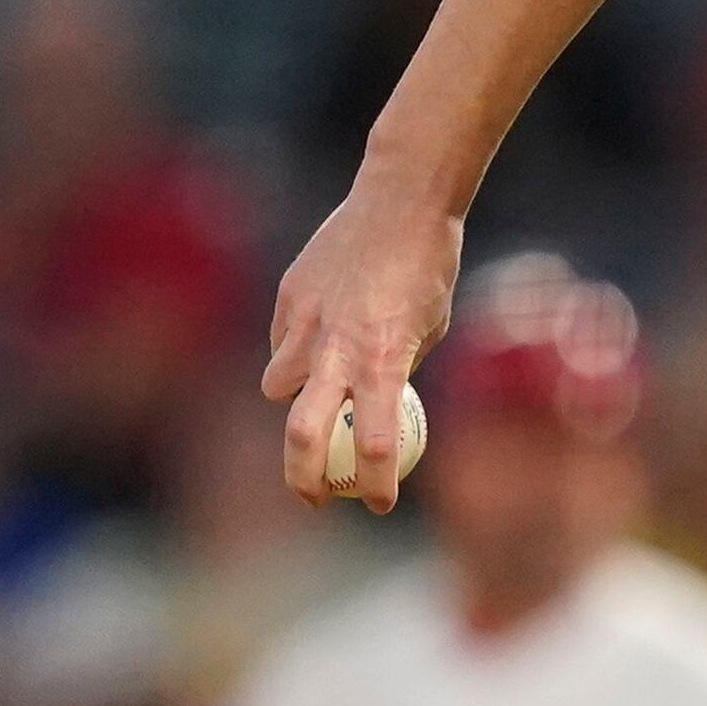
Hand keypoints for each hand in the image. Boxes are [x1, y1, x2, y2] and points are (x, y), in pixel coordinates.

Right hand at [262, 184, 466, 511]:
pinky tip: (317, 336)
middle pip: (302, 435)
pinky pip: (281, 344)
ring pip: (278, 386)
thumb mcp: (427, 330)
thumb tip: (374, 410)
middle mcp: (337, 348)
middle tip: (316, 497)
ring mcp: (305, 322)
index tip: (380, 505)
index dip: (375, 485)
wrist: (400, 200)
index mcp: (384, 361)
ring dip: (293, 401)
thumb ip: (392, 372)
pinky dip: (294, 353)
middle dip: (302, 478)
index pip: (374, 445)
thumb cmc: (428, 268)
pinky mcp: (287, 297)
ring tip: (317, 391)